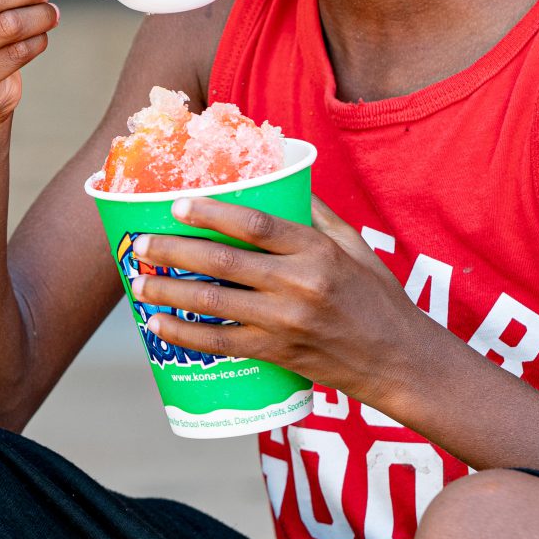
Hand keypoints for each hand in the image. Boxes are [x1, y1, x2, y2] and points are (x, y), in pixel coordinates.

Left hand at [127, 198, 448, 409]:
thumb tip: (281, 177)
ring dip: (169, 294)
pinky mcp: (279, 354)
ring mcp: (286, 322)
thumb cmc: (378, 298)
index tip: (175, 205)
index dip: (211, 212)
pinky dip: (186, 335)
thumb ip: (316, 214)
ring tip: (138, 285)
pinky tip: (159, 326)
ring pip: (215, 304)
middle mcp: (299, 283)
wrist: (400, 361)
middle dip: (173, 252)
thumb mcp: (355, 246)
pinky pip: (222, 344)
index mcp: (317, 250)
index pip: (254, 223)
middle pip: (222, 262)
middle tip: (140, 245)